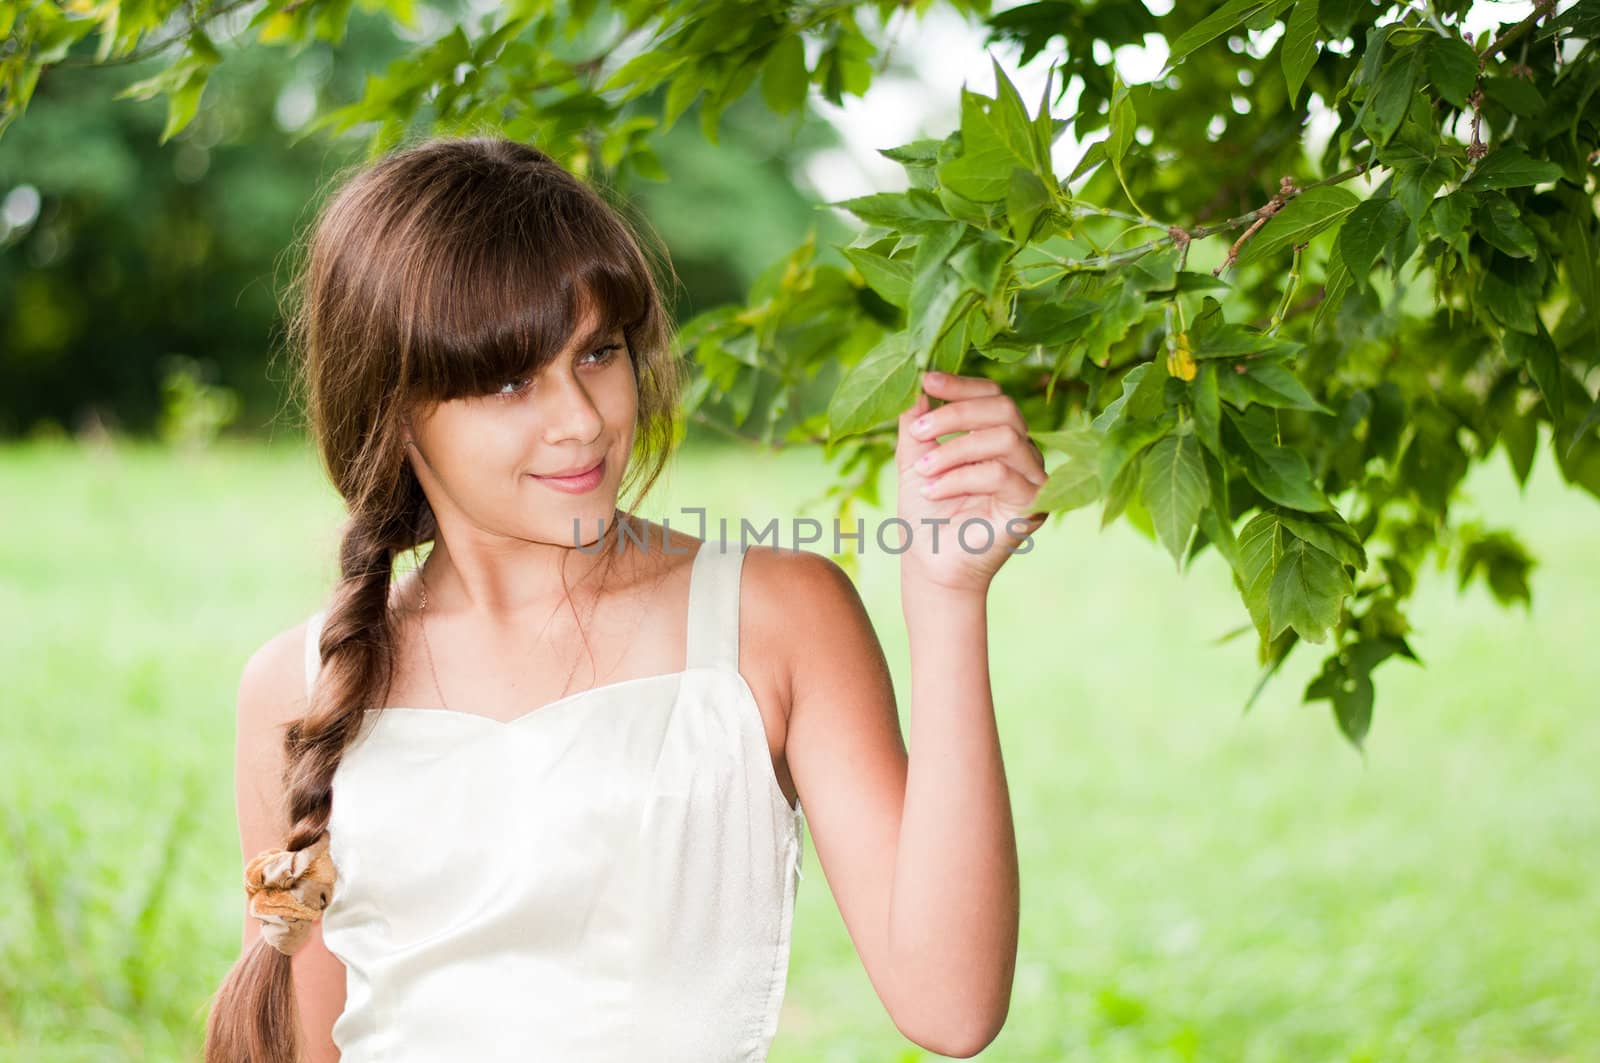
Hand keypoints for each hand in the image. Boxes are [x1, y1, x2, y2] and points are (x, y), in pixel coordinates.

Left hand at [894, 370, 1047, 594]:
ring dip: (955, 449)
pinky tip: (934, 490)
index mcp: (999, 437)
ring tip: (923, 470)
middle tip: (918, 431)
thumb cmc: (925, 514)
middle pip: (1004, 409)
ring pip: (1005, 437)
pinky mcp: (1033, 506)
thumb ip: (918, 423)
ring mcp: (1033, 479)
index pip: (992, 396)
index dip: (961, 385)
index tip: (926, 381)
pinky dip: (960, 477)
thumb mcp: (914, 459)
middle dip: (956, 414)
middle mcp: (1023, 454)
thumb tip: (918, 384)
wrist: (930, 564)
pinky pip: (1000, 474)